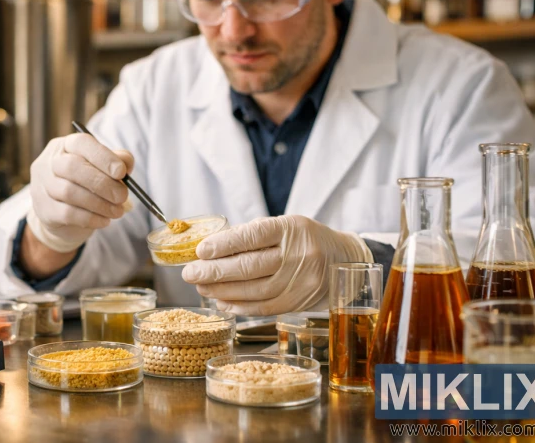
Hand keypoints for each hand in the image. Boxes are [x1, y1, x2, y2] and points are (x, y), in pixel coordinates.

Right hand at [26, 134, 133, 252]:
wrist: (62, 216)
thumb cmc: (87, 185)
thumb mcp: (103, 169)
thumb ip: (117, 161)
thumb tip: (126, 163)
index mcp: (65, 146)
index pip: (81, 143)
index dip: (103, 156)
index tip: (121, 172)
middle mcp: (49, 162)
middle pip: (72, 166)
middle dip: (102, 183)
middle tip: (122, 196)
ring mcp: (42, 186)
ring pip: (69, 192)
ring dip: (99, 203)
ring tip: (117, 211)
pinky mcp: (44, 209)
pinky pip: (67, 213)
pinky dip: (90, 218)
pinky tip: (104, 220)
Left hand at [182, 215, 371, 315]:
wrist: (344, 261)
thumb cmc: (305, 239)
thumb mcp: (285, 226)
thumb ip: (252, 235)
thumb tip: (211, 249)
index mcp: (291, 229)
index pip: (253, 236)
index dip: (224, 244)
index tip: (201, 251)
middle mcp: (298, 255)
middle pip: (250, 266)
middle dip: (215, 271)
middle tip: (190, 273)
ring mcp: (301, 281)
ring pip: (254, 290)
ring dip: (222, 291)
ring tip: (201, 287)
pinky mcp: (299, 302)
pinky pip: (264, 307)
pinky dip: (239, 306)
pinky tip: (222, 301)